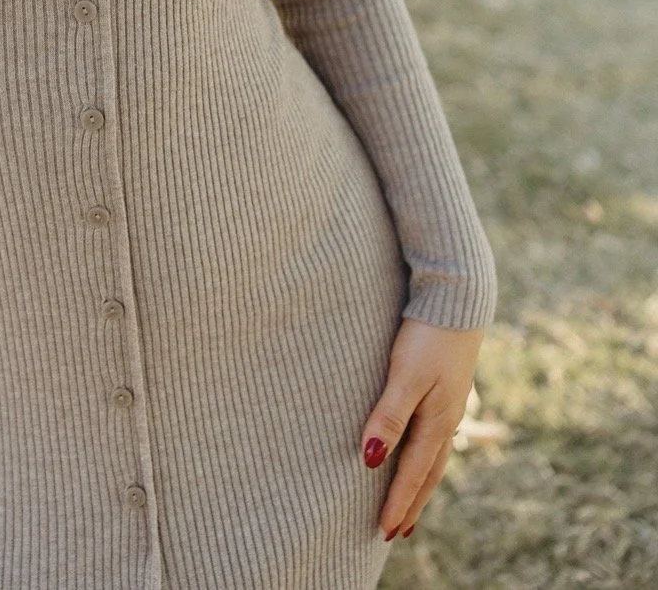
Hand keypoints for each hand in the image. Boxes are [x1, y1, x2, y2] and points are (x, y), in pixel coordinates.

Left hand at [359, 317, 483, 541]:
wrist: (458, 296)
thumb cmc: (428, 335)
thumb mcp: (405, 375)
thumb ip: (388, 416)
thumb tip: (370, 460)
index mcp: (437, 421)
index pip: (413, 472)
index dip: (398, 502)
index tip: (384, 531)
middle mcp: (447, 418)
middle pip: (428, 471)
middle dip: (412, 501)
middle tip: (396, 531)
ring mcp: (449, 402)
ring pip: (433, 454)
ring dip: (420, 481)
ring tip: (410, 502)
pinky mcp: (446, 386)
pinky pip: (435, 433)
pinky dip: (425, 453)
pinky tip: (420, 448)